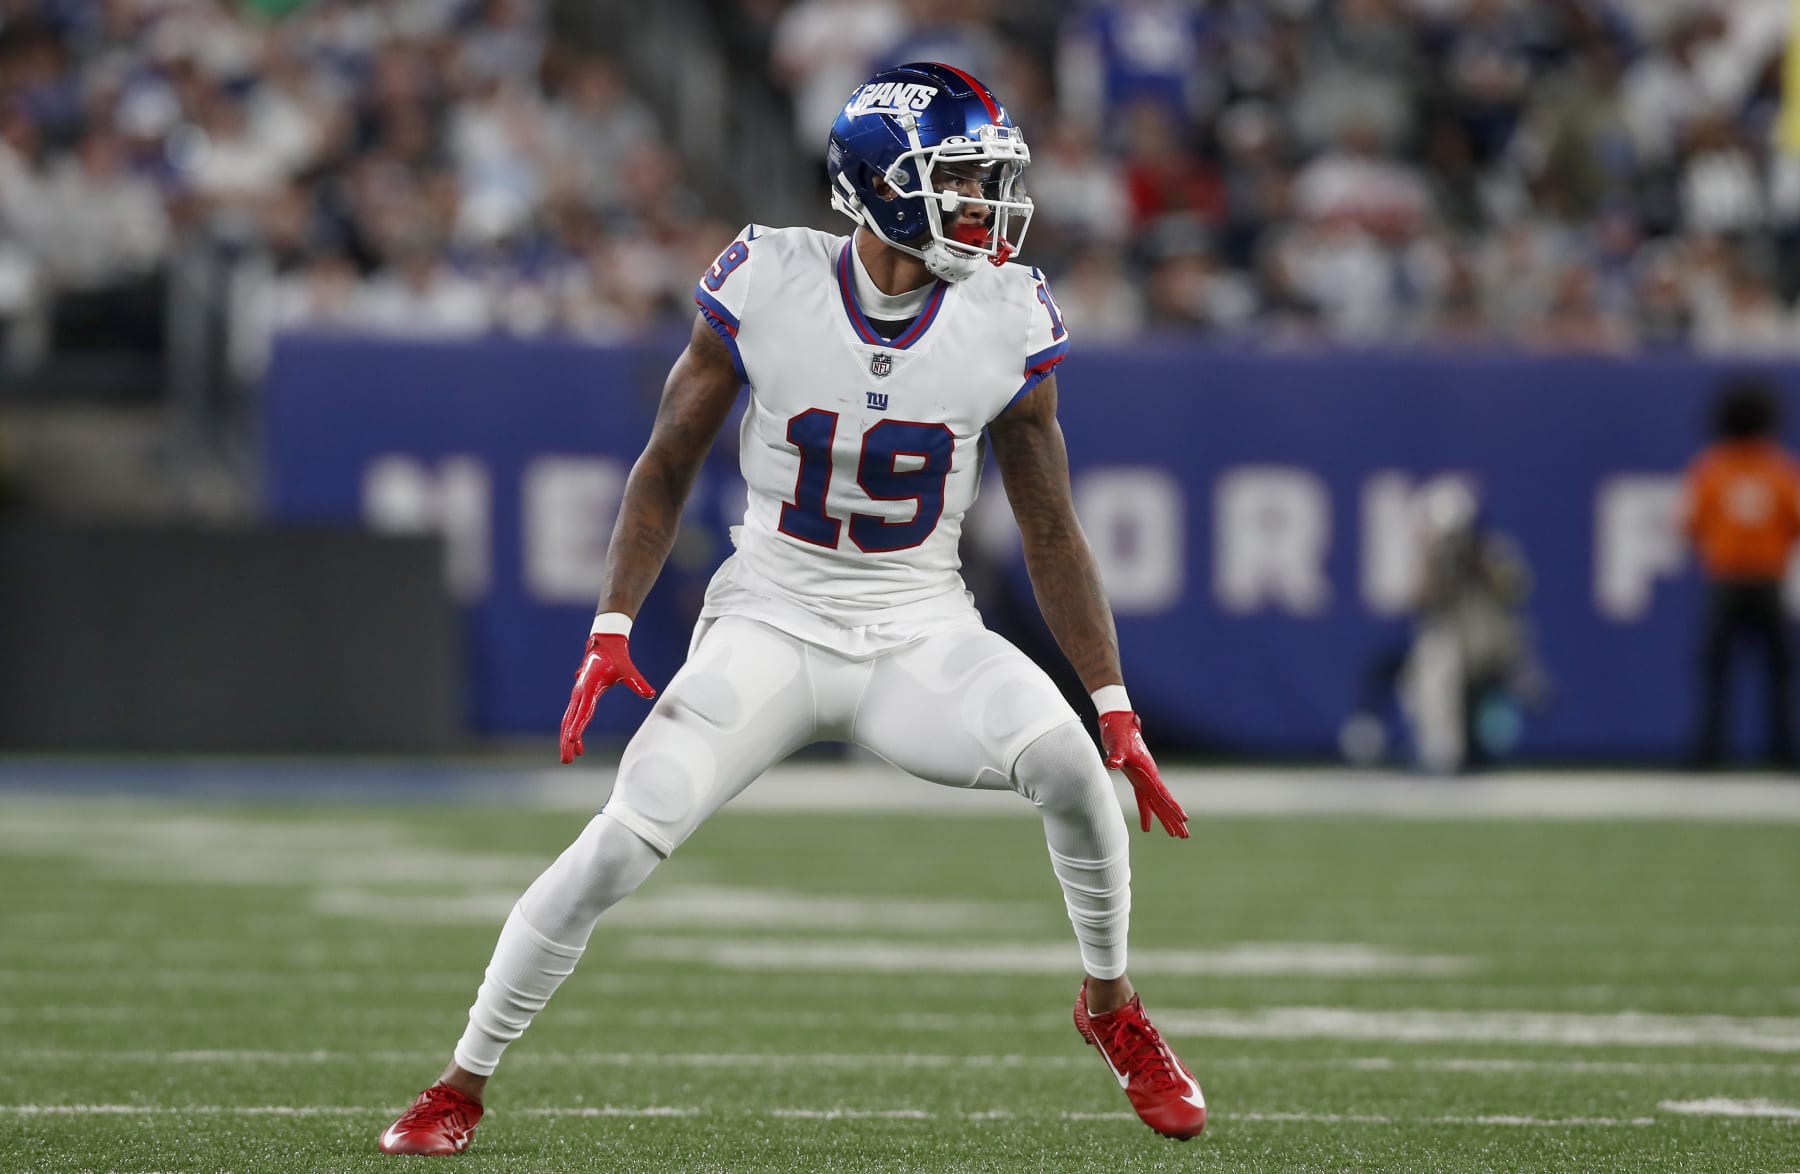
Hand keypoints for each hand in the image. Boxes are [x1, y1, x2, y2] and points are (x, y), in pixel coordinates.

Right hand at [559, 633, 655, 763]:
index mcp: (589, 687)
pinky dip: (573, 731)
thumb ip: (637, 683)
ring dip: (567, 740)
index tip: (572, 741)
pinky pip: (573, 717)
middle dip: (567, 741)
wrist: (604, 644)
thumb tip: (650, 693)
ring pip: (569, 721)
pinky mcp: (579, 697)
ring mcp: (577, 695)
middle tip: (567, 760)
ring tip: (568, 760)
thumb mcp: (628, 670)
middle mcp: (580, 692)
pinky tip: (579, 747)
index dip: (578, 727)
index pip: (583, 711)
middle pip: (570, 720)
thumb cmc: (617, 657)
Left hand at [1098, 711, 1187, 837]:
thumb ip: (1116, 756)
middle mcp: (1150, 777)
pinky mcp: (1137, 778)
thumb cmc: (1119, 732)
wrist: (1119, 722)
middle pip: (1164, 802)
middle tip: (1184, 836)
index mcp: (1149, 772)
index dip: (1173, 807)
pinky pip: (1144, 800)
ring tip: (1175, 835)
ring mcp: (1144, 778)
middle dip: (1174, 819)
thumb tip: (1111, 764)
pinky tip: (1147, 827)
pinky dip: (1146, 813)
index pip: (1163, 794)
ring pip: (1156, 803)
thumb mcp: (1117, 745)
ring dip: (1165, 819)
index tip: (1184, 819)